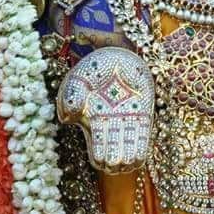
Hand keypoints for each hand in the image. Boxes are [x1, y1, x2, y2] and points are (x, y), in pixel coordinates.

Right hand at [57, 46, 154, 173]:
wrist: (118, 50)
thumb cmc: (95, 67)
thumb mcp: (77, 79)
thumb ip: (71, 96)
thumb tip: (70, 115)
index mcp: (94, 120)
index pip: (97, 151)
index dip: (99, 158)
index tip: (100, 159)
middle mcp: (111, 123)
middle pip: (114, 154)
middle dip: (114, 162)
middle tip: (115, 162)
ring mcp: (128, 118)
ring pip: (130, 149)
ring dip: (128, 158)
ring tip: (127, 160)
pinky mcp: (144, 111)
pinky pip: (143, 135)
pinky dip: (141, 147)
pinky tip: (138, 156)